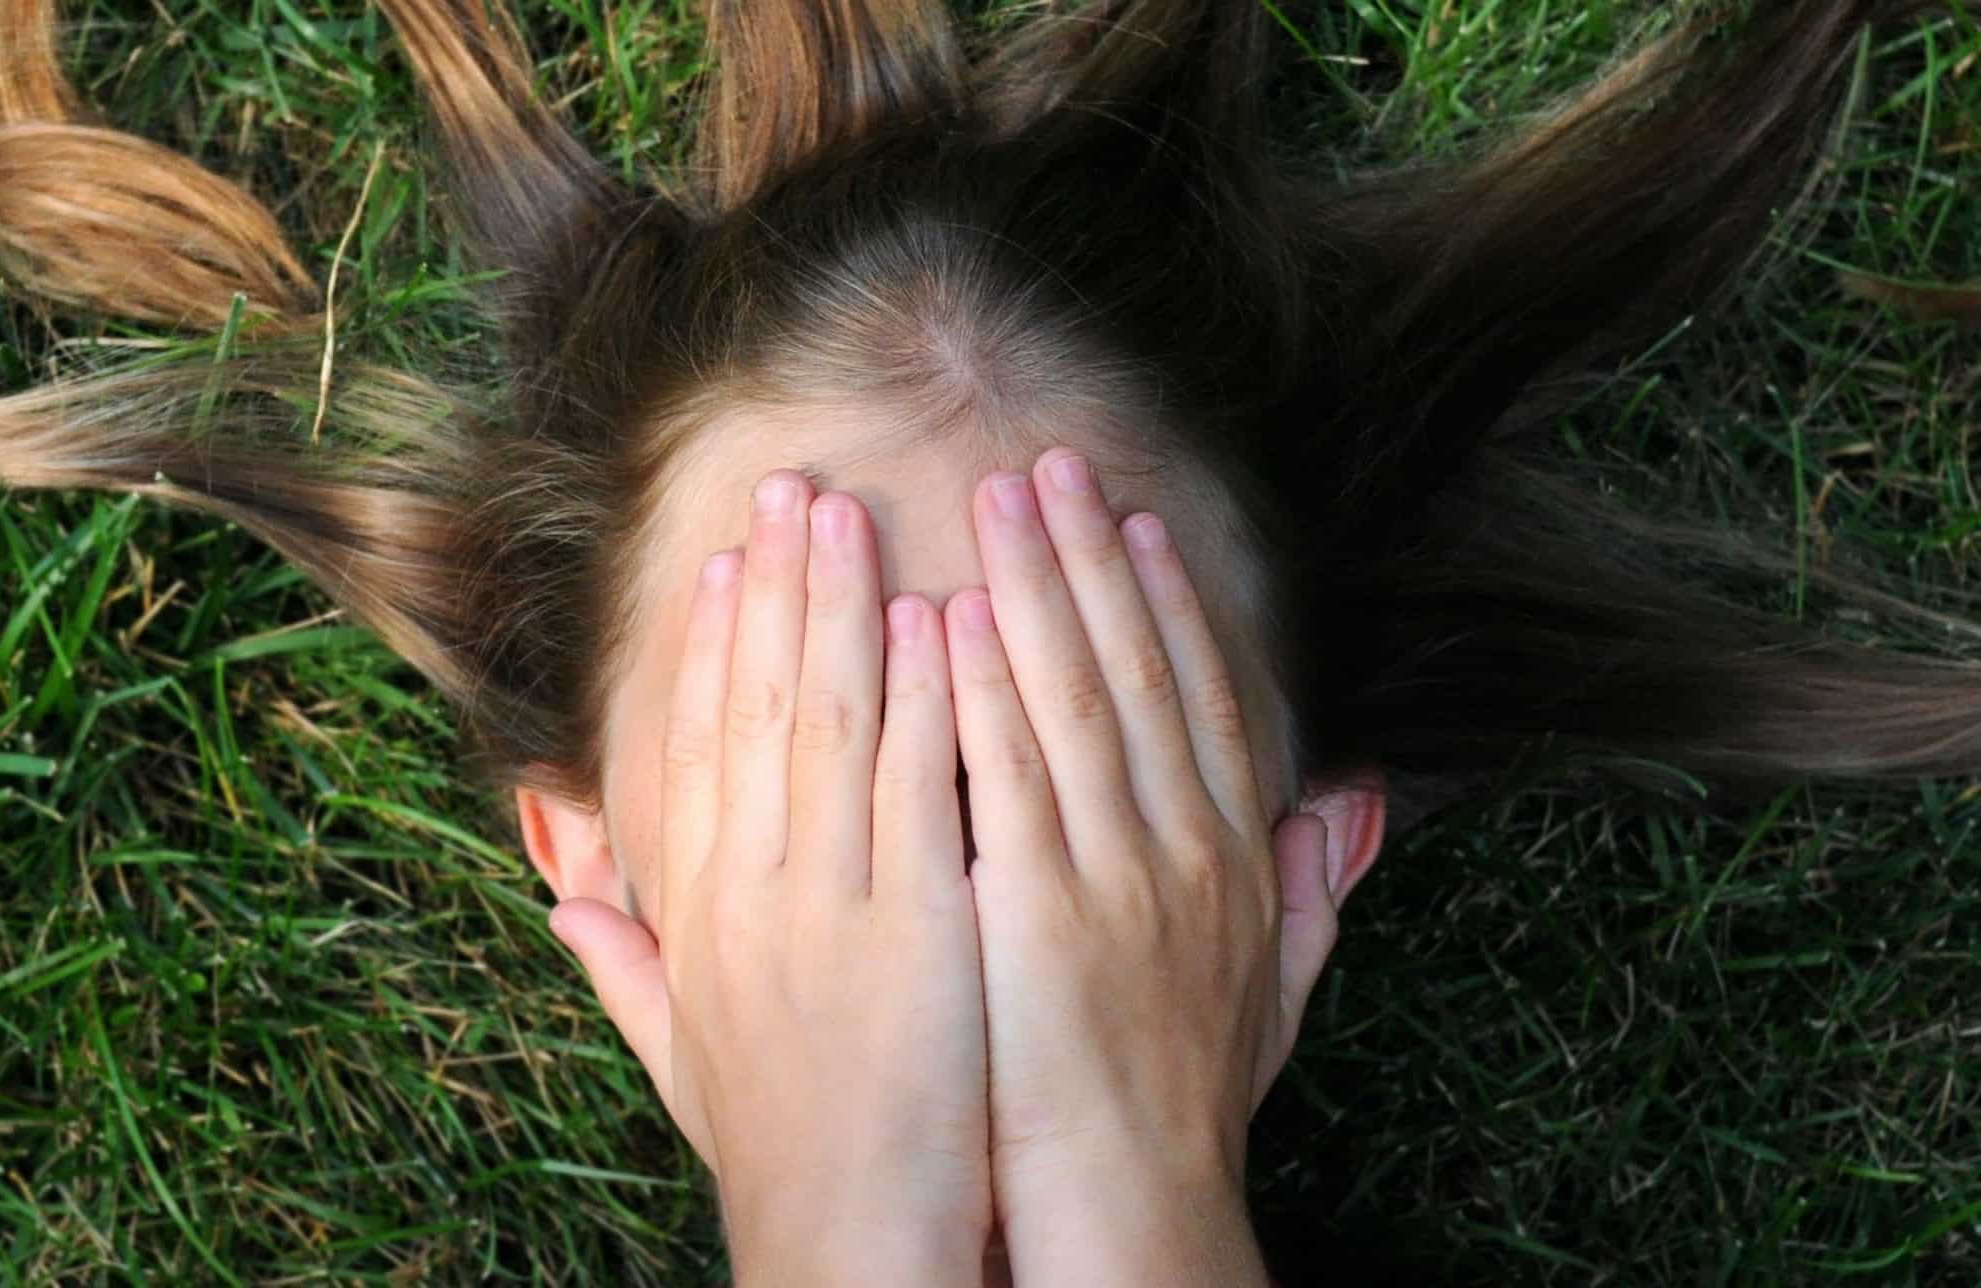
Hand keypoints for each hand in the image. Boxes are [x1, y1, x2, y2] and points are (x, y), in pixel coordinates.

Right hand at [548, 471, 990, 1284]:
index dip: (710, 650)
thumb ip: (623, 964)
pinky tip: (929, 618)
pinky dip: (918, 696)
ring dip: (838, 607)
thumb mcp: (681, 1053)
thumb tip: (562, 893)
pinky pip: (910, 786)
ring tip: (845, 513)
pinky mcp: (913, 925)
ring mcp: (829, 902)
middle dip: (775, 589)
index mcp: (701, 915)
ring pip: (829, 723)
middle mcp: (752, 891)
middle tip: (789, 488)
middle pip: (756, 709)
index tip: (725, 566)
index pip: (696, 751)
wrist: (843, 1240)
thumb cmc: (776, 1150)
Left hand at [947, 448, 1343, 1285]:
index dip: (1166, 601)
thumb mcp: (1275, 989)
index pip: (1197, 698)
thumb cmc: (1187, 1103)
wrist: (1135, 1204)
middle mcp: (1184, 847)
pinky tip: (956, 616)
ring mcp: (1116, 874)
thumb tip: (1359, 803)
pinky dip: (985, 688)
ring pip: (1074, 698)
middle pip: (1134, 671)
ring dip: (1037, 588)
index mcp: (1232, 857)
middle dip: (1091, 558)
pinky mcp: (1040, 910)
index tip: (1134, 522)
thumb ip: (1315, 888)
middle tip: (1051, 463)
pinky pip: (1011, 775)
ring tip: (999, 499)